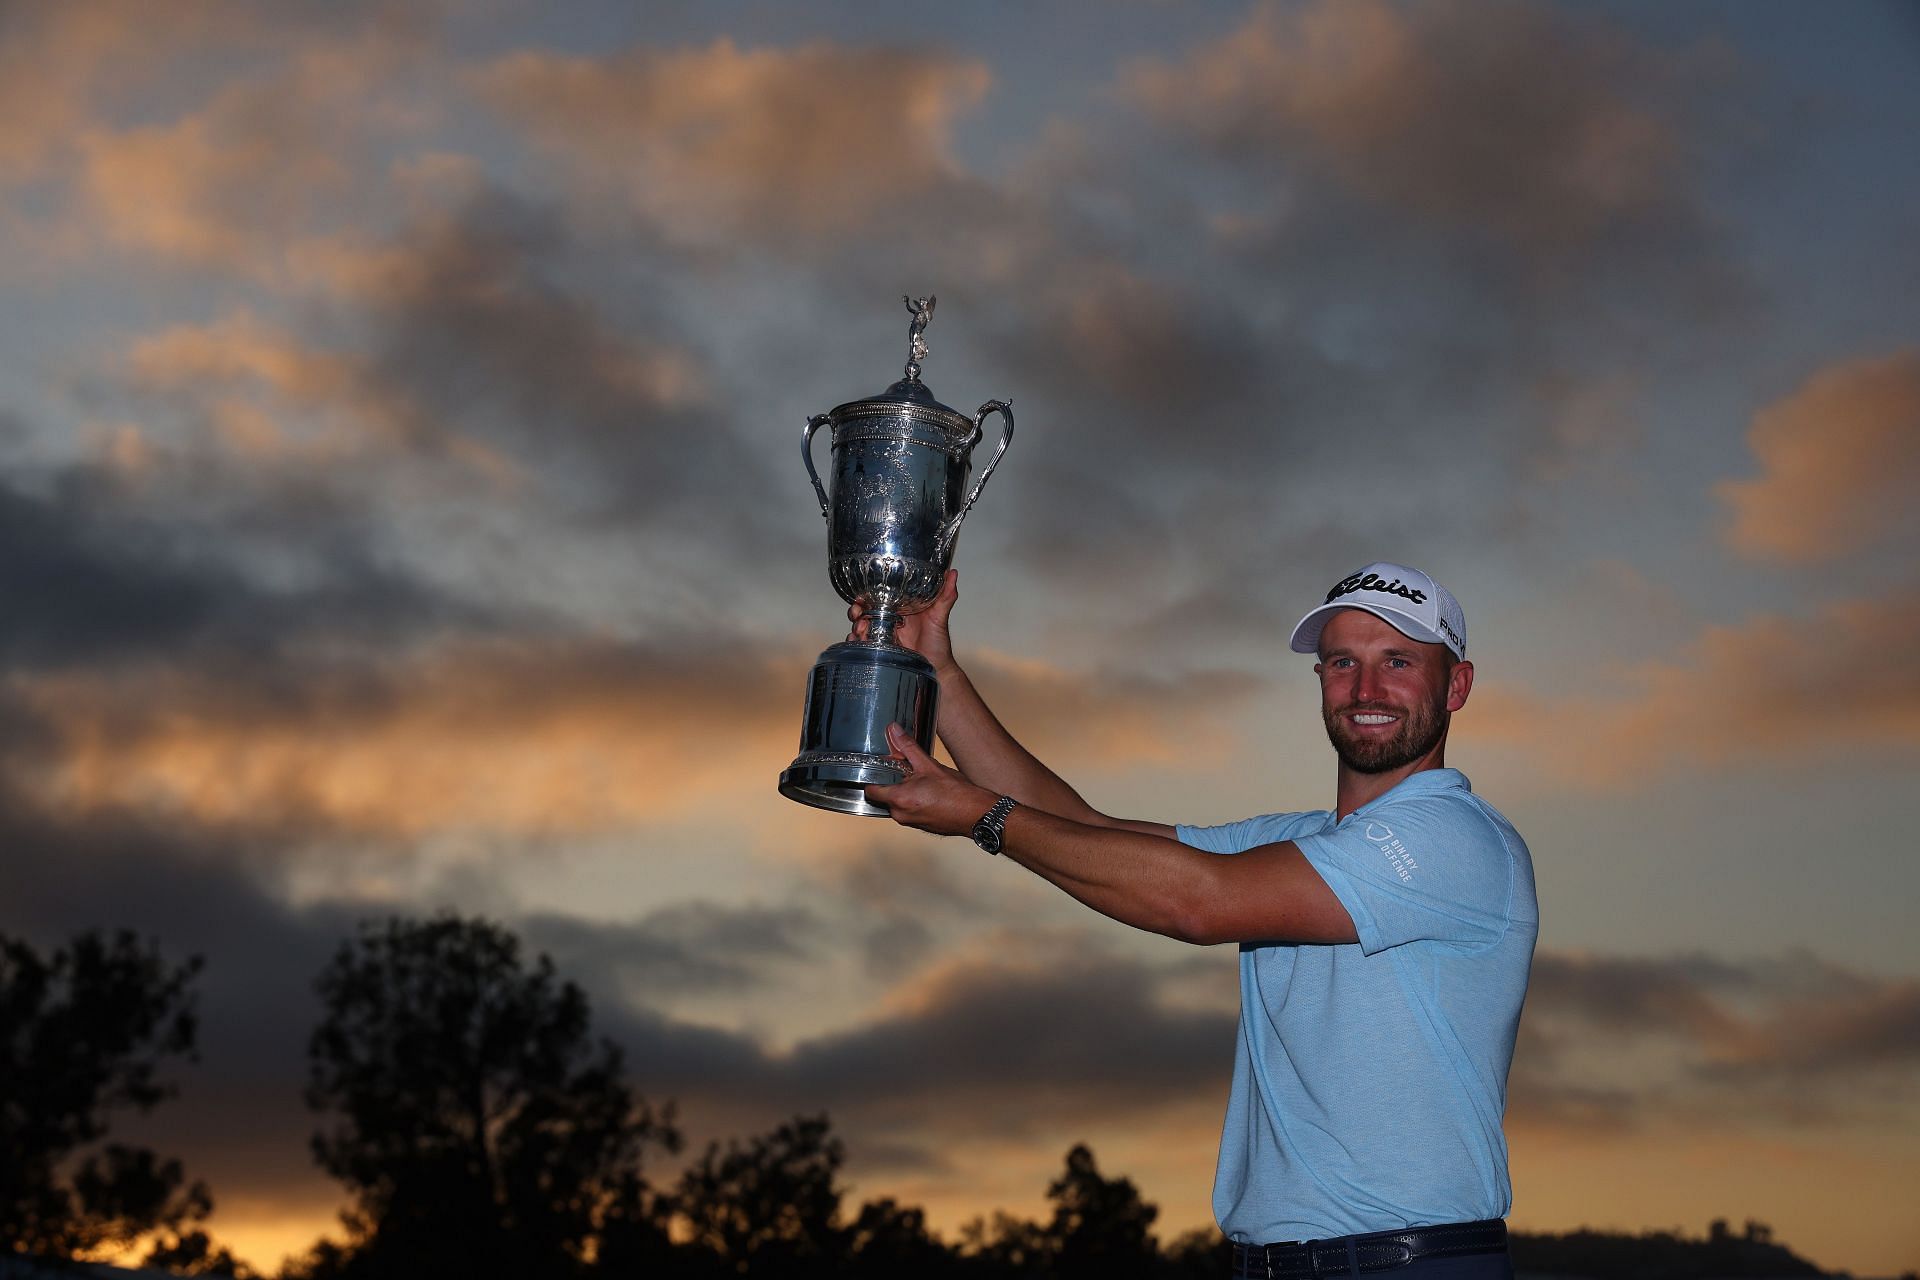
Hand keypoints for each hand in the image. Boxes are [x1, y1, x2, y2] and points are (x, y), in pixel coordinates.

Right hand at [847, 569, 958, 672]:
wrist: (936, 668)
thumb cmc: (939, 643)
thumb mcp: (940, 617)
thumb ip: (945, 596)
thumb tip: (952, 574)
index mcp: (902, 608)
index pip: (880, 596)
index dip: (868, 593)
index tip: (862, 593)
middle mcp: (890, 619)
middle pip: (865, 610)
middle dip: (857, 610)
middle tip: (857, 612)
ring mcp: (884, 634)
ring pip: (862, 626)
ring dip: (856, 626)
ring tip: (860, 630)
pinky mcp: (881, 649)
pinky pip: (863, 643)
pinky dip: (856, 642)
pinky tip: (857, 642)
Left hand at [864, 722, 995, 835]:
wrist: (977, 814)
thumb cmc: (956, 794)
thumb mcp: (929, 765)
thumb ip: (908, 748)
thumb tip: (894, 732)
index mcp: (899, 799)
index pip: (870, 790)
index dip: (872, 777)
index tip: (878, 768)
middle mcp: (901, 814)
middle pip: (883, 796)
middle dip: (892, 783)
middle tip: (905, 771)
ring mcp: (910, 822)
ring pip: (897, 804)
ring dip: (904, 792)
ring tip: (920, 781)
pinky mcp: (920, 825)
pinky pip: (909, 811)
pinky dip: (914, 801)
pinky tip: (928, 792)